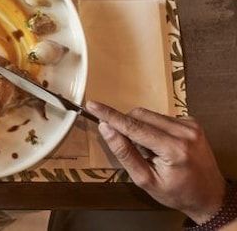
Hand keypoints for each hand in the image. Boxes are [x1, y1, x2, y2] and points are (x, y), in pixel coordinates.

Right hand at [88, 101, 225, 223]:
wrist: (210, 197)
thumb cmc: (178, 193)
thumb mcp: (145, 180)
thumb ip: (124, 153)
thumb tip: (106, 128)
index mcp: (173, 149)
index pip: (133, 126)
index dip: (110, 115)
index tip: (93, 105)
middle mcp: (185, 132)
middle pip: (140, 115)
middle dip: (128, 126)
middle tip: (132, 148)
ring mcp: (191, 126)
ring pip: (150, 114)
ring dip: (142, 128)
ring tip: (152, 151)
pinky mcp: (193, 123)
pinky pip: (162, 117)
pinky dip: (155, 128)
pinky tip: (162, 145)